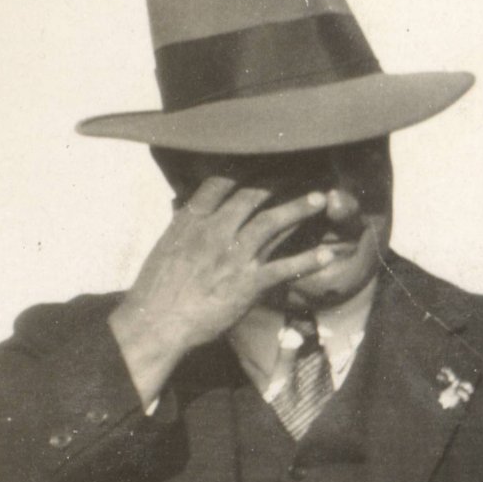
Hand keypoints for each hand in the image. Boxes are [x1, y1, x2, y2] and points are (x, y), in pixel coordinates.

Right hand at [107, 177, 337, 401]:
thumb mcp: (168, 245)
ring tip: (321, 198)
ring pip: (270, 223)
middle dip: (280, 180)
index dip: (246, 167)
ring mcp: (231, 258)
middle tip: (303, 171)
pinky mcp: (247, 284)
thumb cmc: (158, 287)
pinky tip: (327, 255)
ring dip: (299, 208)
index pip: (220, 182)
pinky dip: (306, 261)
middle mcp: (213, 233)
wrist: (155, 323)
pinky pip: (283, 268)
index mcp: (191, 221)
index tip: (265, 158)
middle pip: (251, 196)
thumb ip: (188, 225)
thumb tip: (196, 207)